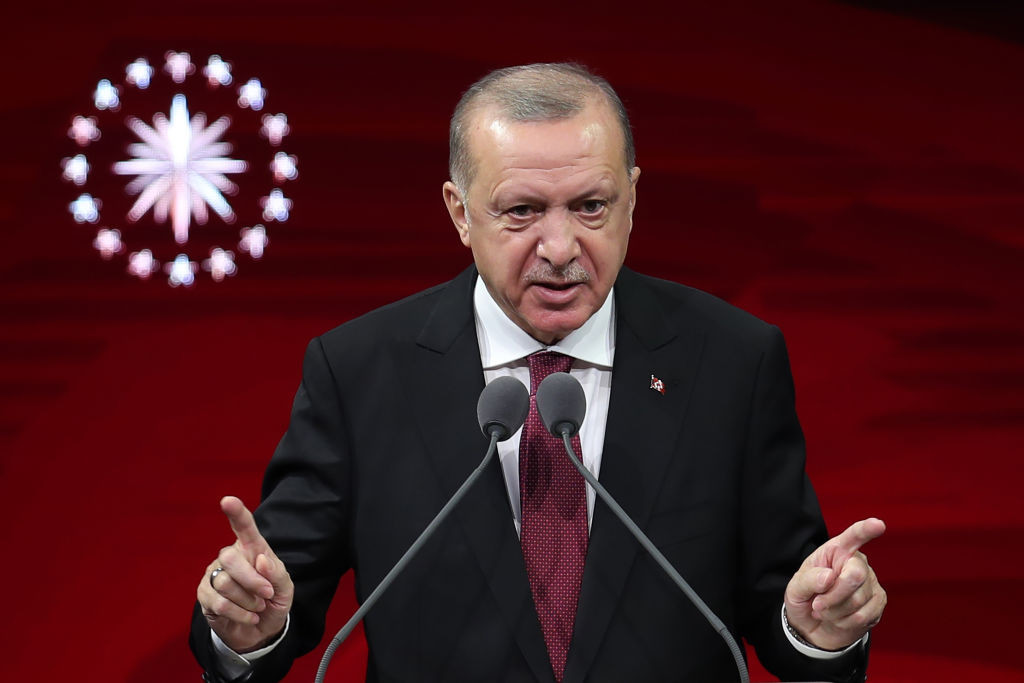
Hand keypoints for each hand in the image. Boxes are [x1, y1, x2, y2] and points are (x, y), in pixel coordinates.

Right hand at [196, 496, 293, 652]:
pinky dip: (240, 614)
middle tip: (267, 594)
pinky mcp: (204, 595)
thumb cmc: (273, 601)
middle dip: (252, 580)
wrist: (261, 630)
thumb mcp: (285, 588)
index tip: (228, 500)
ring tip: (257, 606)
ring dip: (249, 601)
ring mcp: (213, 574)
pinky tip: (249, 616)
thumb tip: (260, 559)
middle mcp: (229, 557)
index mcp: (251, 548)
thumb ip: (277, 573)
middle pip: (229, 557)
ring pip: (225, 583)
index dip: (236, 513)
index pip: (244, 527)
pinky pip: (220, 604)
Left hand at [784, 518, 886, 650]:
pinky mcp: (877, 602)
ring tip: (825, 611)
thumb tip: (829, 576)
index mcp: (836, 551)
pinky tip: (838, 618)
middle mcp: (857, 563)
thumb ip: (809, 580)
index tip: (877, 524)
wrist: (812, 627)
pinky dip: (845, 621)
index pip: (853, 537)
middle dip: (833, 595)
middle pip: (855, 575)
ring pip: (858, 600)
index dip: (865, 530)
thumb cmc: (805, 599)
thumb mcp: (795, 588)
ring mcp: (870, 583)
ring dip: (835, 612)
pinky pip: (863, 615)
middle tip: (817, 604)